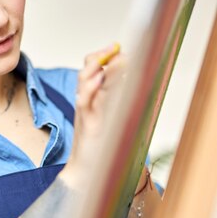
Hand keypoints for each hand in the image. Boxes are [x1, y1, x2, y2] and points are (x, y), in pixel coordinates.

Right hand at [61, 43, 125, 186]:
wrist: (85, 170)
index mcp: (93, 99)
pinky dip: (90, 88)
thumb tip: (133, 84)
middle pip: (87, 69)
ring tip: (113, 55)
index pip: (94, 68)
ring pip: (84, 81)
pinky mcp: (87, 124)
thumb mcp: (111, 120)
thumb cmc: (99, 148)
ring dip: (97, 65)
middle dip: (100, 55)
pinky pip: (84, 101)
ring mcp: (85, 112)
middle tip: (116, 47)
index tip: (119, 47)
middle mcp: (86, 102)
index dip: (105, 55)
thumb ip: (117, 102)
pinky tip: (101, 78)